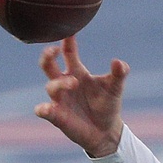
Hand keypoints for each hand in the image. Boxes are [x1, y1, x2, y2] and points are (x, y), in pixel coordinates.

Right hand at [36, 34, 127, 157]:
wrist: (106, 131)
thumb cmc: (107, 105)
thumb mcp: (115, 89)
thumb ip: (118, 75)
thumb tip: (119, 62)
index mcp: (77, 72)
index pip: (68, 53)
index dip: (67, 41)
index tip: (68, 30)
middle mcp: (64, 82)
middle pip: (48, 65)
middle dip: (48, 56)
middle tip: (54, 50)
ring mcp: (59, 99)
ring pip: (50, 86)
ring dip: (59, 84)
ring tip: (73, 83)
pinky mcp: (57, 115)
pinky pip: (44, 110)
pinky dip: (44, 109)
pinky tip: (47, 109)